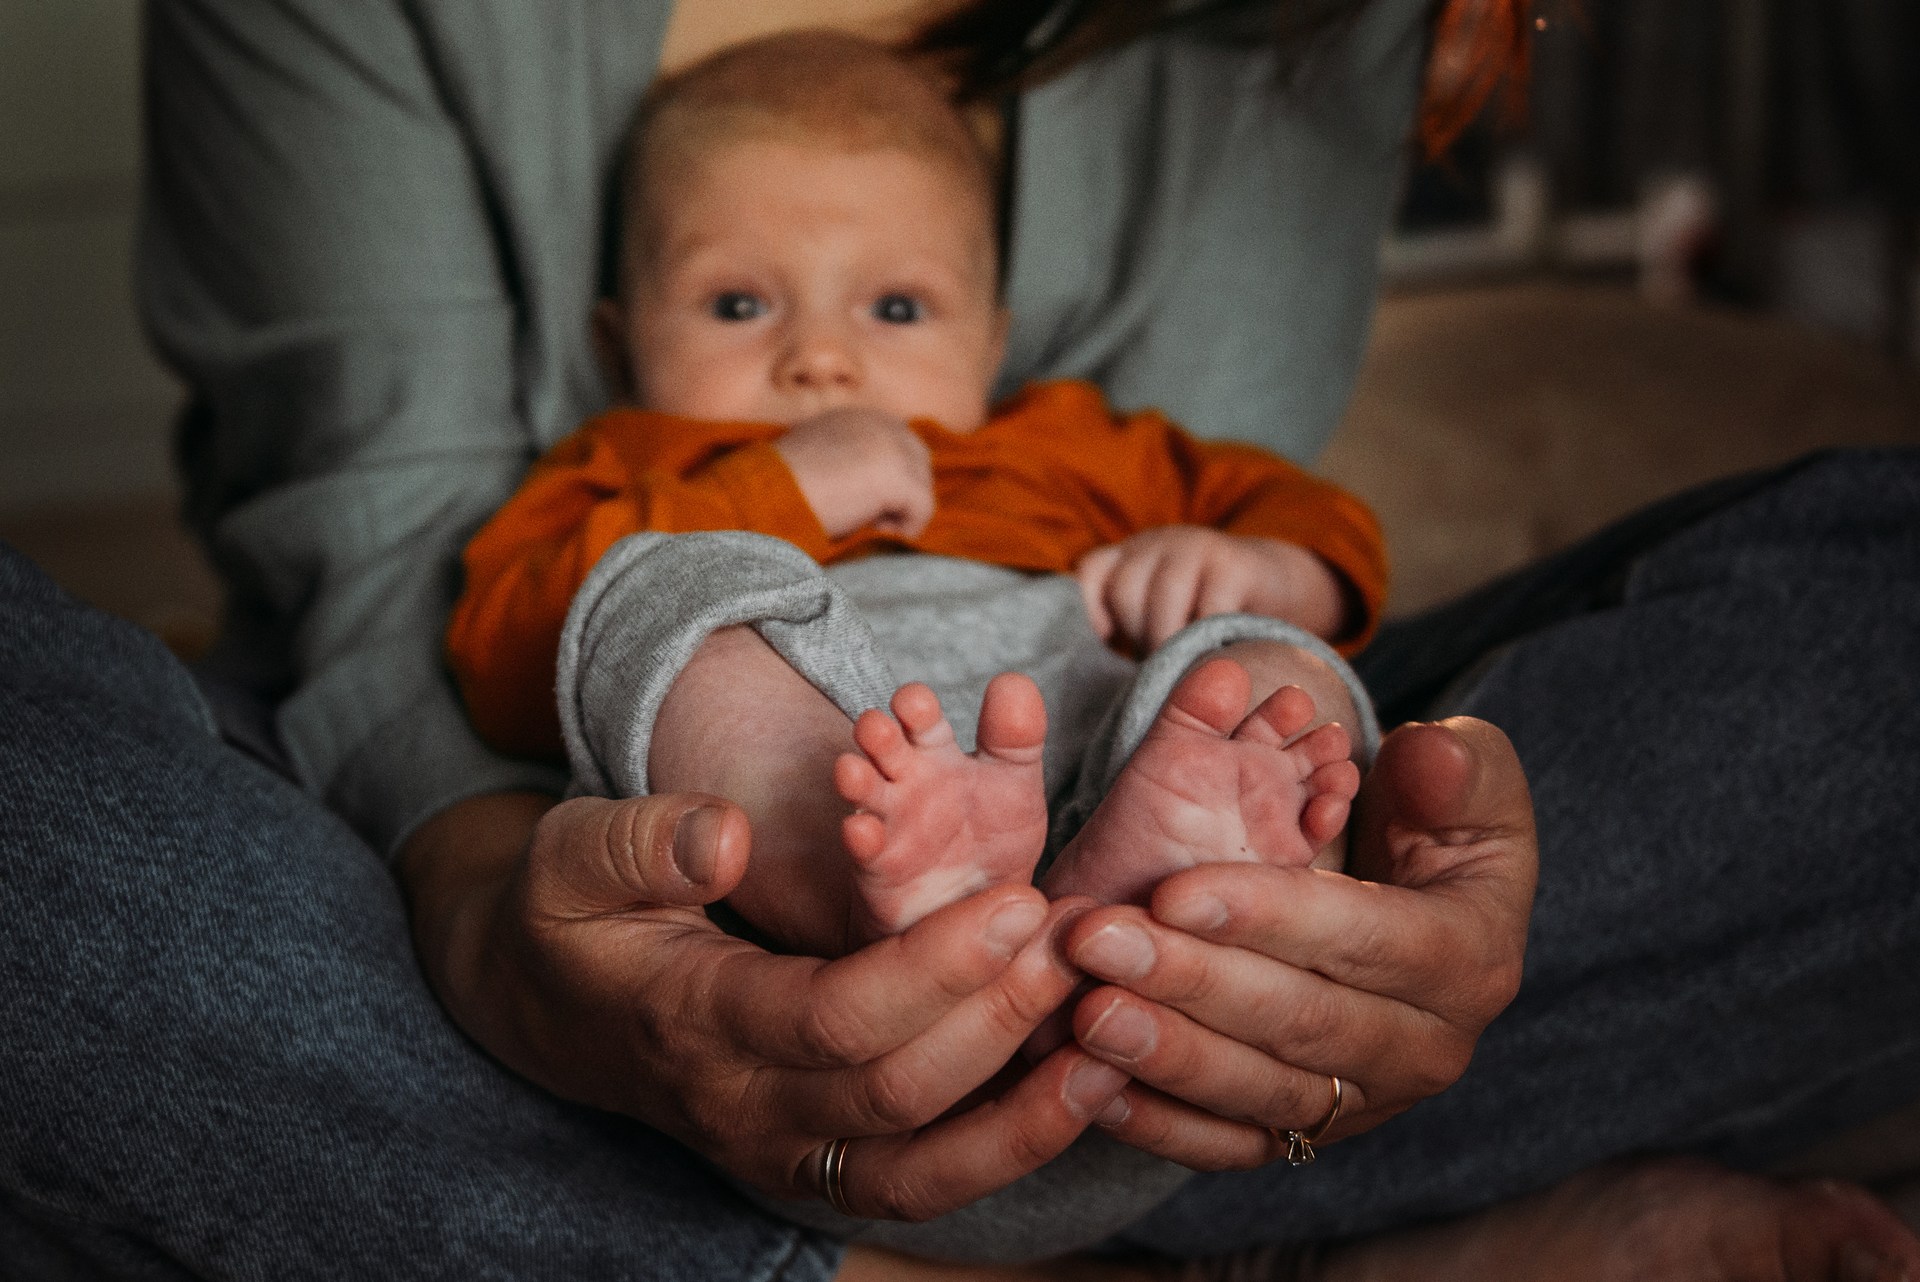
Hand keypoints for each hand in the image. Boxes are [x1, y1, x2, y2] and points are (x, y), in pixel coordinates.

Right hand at [400, 790, 1129, 1219]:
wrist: (543, 1006)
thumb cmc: (568, 915)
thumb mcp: (569, 857)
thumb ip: (641, 842)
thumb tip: (726, 837)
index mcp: (692, 1023)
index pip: (834, 1017)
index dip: (936, 969)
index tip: (1019, 902)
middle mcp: (742, 1110)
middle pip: (896, 1094)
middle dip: (1000, 1021)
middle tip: (1080, 944)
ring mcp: (780, 1152)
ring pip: (920, 1171)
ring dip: (1024, 1115)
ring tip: (1113, 1041)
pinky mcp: (815, 1162)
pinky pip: (922, 1181)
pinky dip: (1005, 1147)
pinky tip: (1080, 1089)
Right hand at [775, 407, 934, 538]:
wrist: (768, 496)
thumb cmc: (782, 488)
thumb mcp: (819, 459)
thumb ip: (850, 461)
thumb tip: (875, 490)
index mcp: (860, 417)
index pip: (902, 447)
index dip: (891, 481)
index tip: (864, 506)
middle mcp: (881, 423)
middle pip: (919, 465)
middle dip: (903, 495)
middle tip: (869, 520)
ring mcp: (893, 447)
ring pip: (922, 488)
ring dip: (900, 513)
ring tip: (865, 525)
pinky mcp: (899, 476)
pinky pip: (923, 510)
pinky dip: (905, 529)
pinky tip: (873, 532)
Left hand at [1056, 717, 1535, 1166]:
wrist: (1426, 906)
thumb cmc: (1439, 825)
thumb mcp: (1472, 780)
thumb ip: (1457, 767)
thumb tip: (1426, 755)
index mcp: (1468, 959)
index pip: (1364, 939)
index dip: (1267, 916)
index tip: (1171, 890)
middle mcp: (1424, 1049)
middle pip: (1300, 1022)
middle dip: (1190, 982)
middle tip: (1096, 943)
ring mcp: (1364, 1102)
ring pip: (1259, 1091)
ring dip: (1166, 1056)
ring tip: (1085, 1014)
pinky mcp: (1308, 1132)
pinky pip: (1231, 1144)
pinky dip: (1161, 1125)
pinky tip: (1093, 1085)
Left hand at [1074, 528, 1346, 653]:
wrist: (1276, 584)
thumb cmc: (1203, 615)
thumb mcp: (1159, 615)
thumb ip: (1126, 633)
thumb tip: (1094, 684)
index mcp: (1129, 557)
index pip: (1088, 573)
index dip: (1086, 611)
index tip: (1104, 648)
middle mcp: (1157, 544)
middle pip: (1125, 589)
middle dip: (1138, 634)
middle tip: (1159, 662)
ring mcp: (1196, 548)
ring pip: (1164, 597)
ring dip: (1171, 640)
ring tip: (1184, 664)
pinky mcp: (1235, 565)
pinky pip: (1209, 608)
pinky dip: (1208, 639)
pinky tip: (1214, 655)